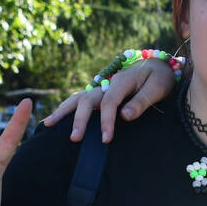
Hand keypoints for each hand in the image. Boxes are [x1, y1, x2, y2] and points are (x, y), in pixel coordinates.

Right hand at [42, 57, 175, 141]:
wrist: (157, 66)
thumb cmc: (159, 78)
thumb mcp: (158, 87)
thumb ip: (142, 102)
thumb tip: (124, 116)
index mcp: (121, 81)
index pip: (109, 103)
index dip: (106, 121)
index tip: (105, 139)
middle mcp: (107, 83)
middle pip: (87, 100)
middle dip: (79, 119)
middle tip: (75, 138)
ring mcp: (101, 88)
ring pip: (78, 98)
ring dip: (63, 111)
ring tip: (47, 125)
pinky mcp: (99, 94)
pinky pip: (79, 101)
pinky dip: (65, 110)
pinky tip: (54, 121)